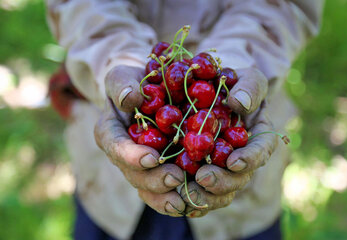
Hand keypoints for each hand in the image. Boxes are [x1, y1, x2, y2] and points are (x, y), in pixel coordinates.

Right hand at [94, 65, 185, 215]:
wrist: (144, 92)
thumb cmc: (131, 83)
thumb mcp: (123, 76)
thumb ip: (122, 84)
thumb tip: (131, 98)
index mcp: (110, 133)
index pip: (116, 147)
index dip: (132, 156)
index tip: (152, 158)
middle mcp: (123, 155)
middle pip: (134, 175)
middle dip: (154, 180)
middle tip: (176, 178)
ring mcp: (140, 166)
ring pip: (148, 188)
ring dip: (165, 197)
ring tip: (184, 201)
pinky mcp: (158, 170)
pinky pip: (164, 190)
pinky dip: (178, 198)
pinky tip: (193, 202)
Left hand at [180, 68, 277, 216]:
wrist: (212, 91)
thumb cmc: (234, 83)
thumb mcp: (247, 78)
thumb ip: (250, 87)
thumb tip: (239, 103)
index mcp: (257, 136)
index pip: (261, 150)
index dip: (250, 159)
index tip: (234, 161)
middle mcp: (241, 157)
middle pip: (238, 178)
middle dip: (222, 181)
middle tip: (203, 178)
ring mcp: (221, 167)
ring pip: (219, 191)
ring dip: (204, 195)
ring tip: (185, 193)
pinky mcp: (200, 172)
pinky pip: (198, 191)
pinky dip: (188, 198)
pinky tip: (174, 198)